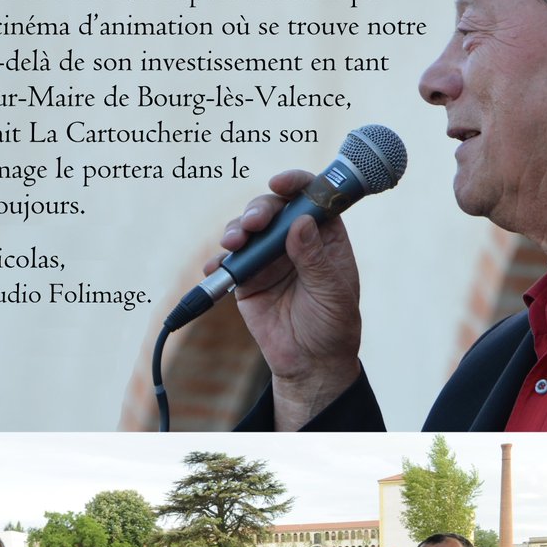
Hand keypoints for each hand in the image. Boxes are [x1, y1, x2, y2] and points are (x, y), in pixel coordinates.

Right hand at [206, 170, 362, 428]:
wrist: (310, 363)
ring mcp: (268, 257)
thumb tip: (301, 223)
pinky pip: (228, 263)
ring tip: (233, 244)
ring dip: (236, 230)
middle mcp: (294, 240)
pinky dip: (218, 262)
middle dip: (258, 209)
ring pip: (247, 230)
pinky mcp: (247, 278)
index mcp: (324, 236)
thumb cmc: (332, 326)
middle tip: (252, 225)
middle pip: (272, 208)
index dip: (295, 183)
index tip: (279, 183)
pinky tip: (214, 267)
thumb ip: (315, 259)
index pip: (311, 197)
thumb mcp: (332, 293)